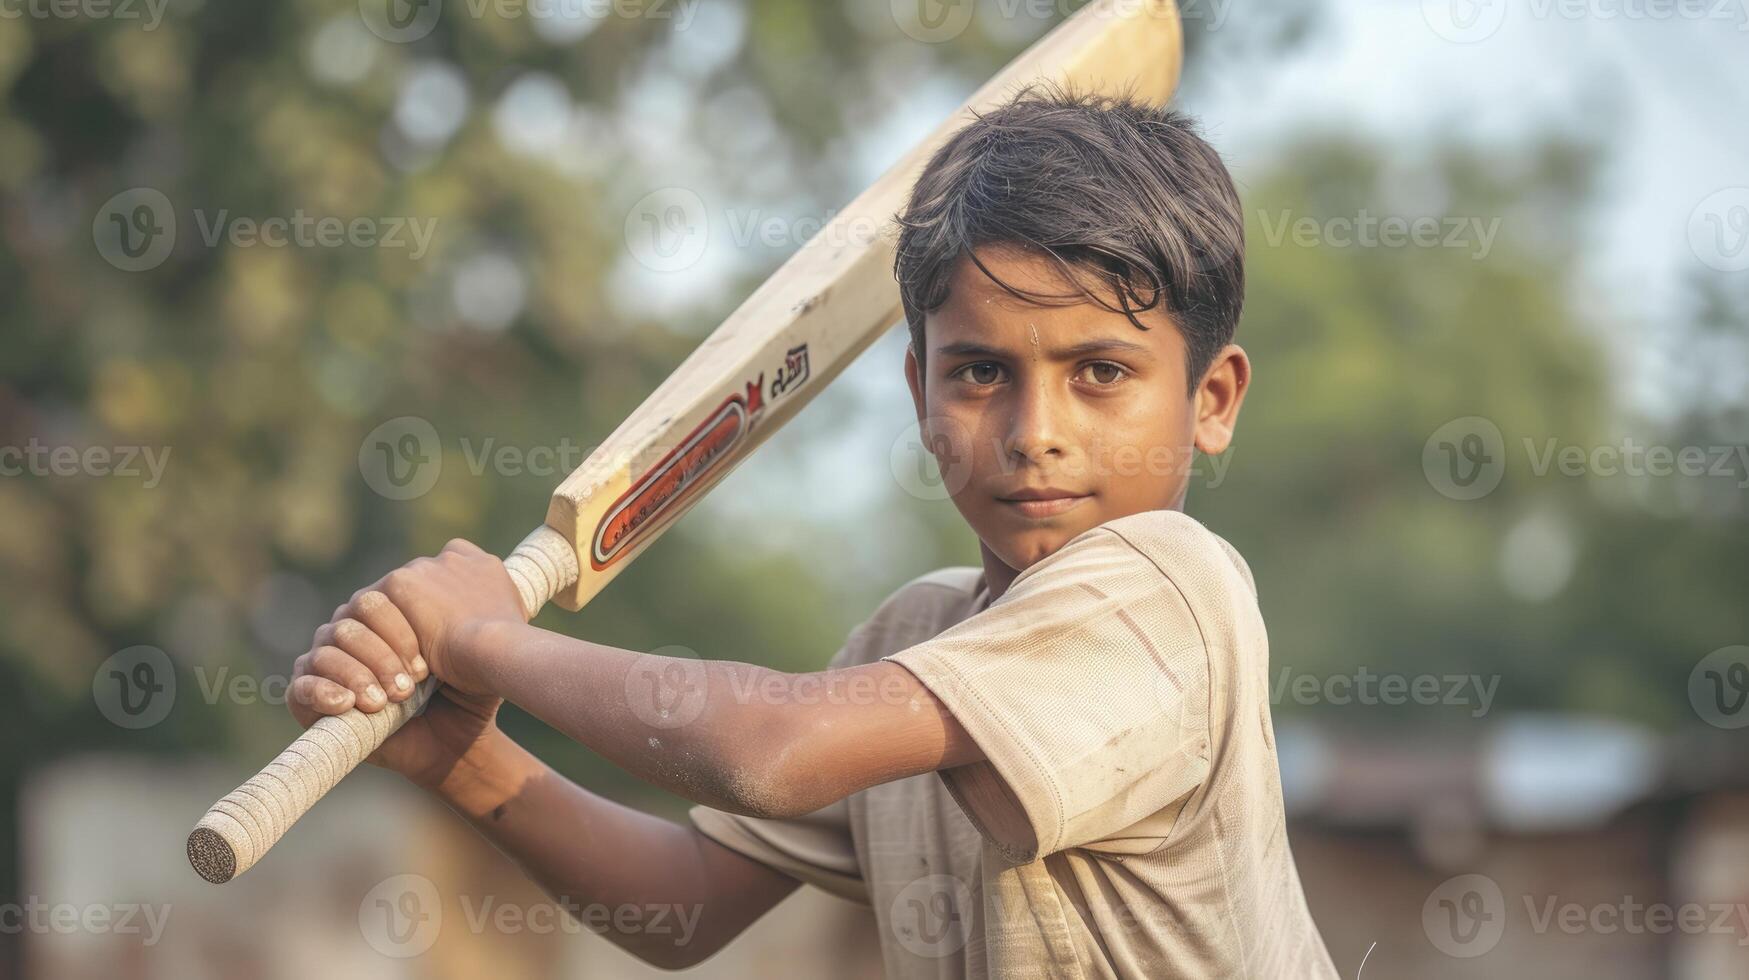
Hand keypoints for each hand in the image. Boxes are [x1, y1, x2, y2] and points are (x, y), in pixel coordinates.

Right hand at [287, 538, 527, 787]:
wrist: (460, 737)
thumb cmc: (469, 686)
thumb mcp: (477, 638)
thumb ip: (467, 594)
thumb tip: (455, 549)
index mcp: (386, 609)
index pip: (376, 600)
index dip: (401, 632)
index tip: (428, 668)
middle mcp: (354, 629)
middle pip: (350, 622)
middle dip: (381, 656)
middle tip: (410, 686)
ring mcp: (330, 662)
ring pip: (325, 649)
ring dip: (357, 674)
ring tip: (385, 700)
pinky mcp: (311, 699)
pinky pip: (299, 685)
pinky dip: (322, 691)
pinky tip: (348, 703)